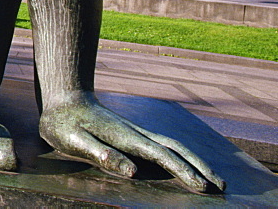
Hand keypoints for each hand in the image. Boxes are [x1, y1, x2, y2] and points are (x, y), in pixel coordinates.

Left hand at [39, 92, 224, 192]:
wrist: (63, 98)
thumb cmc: (63, 122)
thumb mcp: (73, 140)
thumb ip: (100, 153)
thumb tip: (133, 171)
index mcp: (125, 138)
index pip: (161, 156)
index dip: (182, 172)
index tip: (201, 187)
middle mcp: (136, 134)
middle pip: (176, 149)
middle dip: (199, 167)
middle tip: (222, 186)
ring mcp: (136, 133)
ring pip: (173, 146)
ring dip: (195, 161)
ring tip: (213, 179)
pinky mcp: (133, 135)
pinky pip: (164, 147)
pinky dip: (181, 157)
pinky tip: (185, 166)